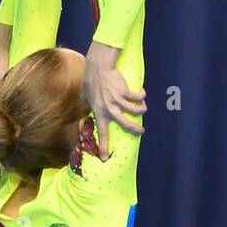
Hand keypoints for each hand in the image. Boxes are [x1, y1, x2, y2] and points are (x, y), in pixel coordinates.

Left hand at [83, 43, 145, 158]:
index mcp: (99, 112)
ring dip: (141, 109)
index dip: (104, 147)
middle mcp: (109, 109)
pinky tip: (141, 93)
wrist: (98, 67)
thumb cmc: (91, 80)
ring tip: (143, 107)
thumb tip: (84, 104)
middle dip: (136, 130)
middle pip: (126, 125)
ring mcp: (118, 101)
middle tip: (141, 131)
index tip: (105, 158)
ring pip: (136, 110)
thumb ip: (87, 102)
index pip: (102, 133)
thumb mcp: (86, 95)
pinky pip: (138, 97)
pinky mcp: (125, 92)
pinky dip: (141, 95)